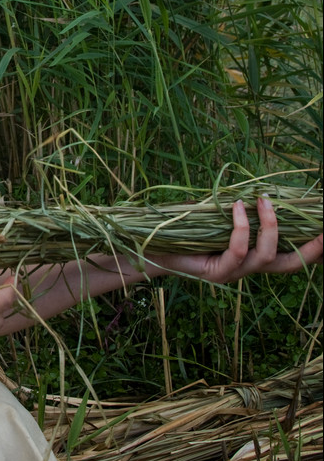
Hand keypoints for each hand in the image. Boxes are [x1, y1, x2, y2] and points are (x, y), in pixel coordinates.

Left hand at [147, 196, 322, 283]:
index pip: (292, 256)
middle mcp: (248, 269)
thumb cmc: (183, 228)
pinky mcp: (216, 273)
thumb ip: (238, 206)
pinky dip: (241, 226)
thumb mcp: (216, 214)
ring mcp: (234, 274)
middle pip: (290, 265)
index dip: (314, 246)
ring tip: (263, 200)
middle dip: (312, 248)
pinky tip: (237, 206)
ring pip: (266, 255)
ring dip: (269, 225)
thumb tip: (259, 186)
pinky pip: (238, 250)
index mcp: (253, 257)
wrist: (151, 249)